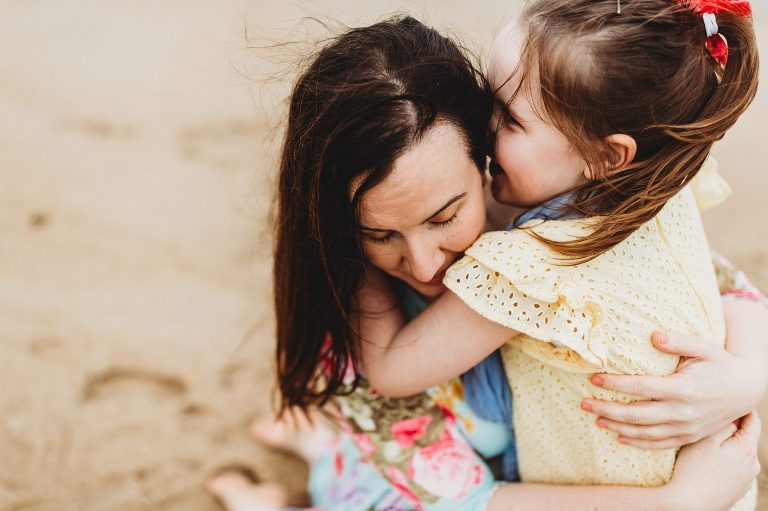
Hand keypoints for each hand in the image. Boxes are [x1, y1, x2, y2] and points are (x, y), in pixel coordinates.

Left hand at [581, 331, 764, 448]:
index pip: (641, 387)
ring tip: (596, 418)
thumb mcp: (704, 346)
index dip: (616, 384)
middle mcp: (683, 412)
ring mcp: (686, 428)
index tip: (594, 378)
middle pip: (637, 414)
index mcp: (684, 388)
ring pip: (645, 433)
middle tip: (584, 402)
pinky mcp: (689, 437)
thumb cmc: (720, 363)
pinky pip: (660, 444)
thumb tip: (654, 335)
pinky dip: (638, 443)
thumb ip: (679, 341)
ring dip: (618, 427)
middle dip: (608, 409)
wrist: (746, 389)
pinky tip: (619, 437)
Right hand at [663, 412, 760, 510]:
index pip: (753, 420)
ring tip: (706, 442)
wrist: (688, 505)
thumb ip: (722, 425)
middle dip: (732, 427)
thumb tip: (733, 415)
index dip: (742, 407)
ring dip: (728, 445)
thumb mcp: (704, 439)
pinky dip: (725, 461)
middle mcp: (753, 465)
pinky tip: (707, 463)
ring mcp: (746, 479)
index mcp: (747, 449)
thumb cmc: (693, 470)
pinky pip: (734, 467)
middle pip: (746, 437)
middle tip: (710, 419)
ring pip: (740, 453)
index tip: (727, 399)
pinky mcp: (737, 489)